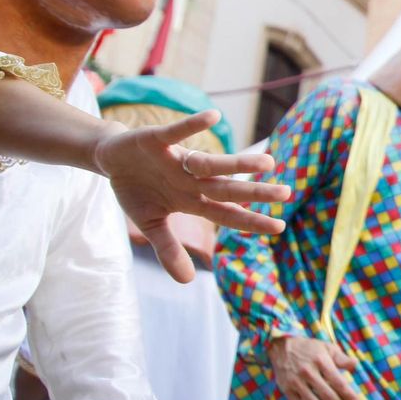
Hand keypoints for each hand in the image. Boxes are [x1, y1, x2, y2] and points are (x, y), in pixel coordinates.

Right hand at [94, 112, 288, 282]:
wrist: (113, 157)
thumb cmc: (138, 190)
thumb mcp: (150, 223)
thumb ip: (169, 249)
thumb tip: (187, 282)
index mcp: (192, 200)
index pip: (226, 213)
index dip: (250, 221)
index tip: (280, 227)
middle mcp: (191, 180)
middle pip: (227, 188)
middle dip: (255, 192)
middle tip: (286, 192)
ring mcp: (177, 160)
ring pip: (212, 163)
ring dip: (238, 163)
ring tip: (268, 162)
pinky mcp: (158, 140)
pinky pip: (178, 132)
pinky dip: (193, 125)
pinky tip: (214, 117)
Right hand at [270, 335, 361, 399]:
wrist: (283, 347)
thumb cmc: (310, 349)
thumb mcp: (328, 348)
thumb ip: (342, 358)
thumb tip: (355, 365)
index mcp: (321, 361)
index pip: (338, 383)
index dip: (349, 395)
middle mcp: (308, 372)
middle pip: (328, 396)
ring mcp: (296, 382)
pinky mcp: (287, 390)